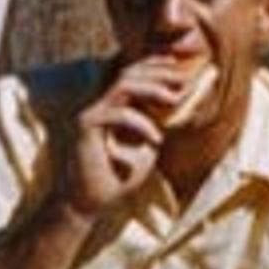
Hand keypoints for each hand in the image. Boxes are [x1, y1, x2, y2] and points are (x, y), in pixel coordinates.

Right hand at [52, 62, 179, 222]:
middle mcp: (98, 104)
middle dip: (159, 73)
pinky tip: (156, 139)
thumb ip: (159, 121)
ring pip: (122, 85)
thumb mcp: (149, 144)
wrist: (92, 203)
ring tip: (175, 99)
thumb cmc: (119, 175)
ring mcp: (89, 113)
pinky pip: (118, 115)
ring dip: (152, 88)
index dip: (156, 65)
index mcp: (111, 105)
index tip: (182, 67)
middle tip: (184, 80)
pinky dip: (141, 123)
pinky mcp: (85, 128)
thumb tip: (183, 99)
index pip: (132, 73)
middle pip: (128, 72)